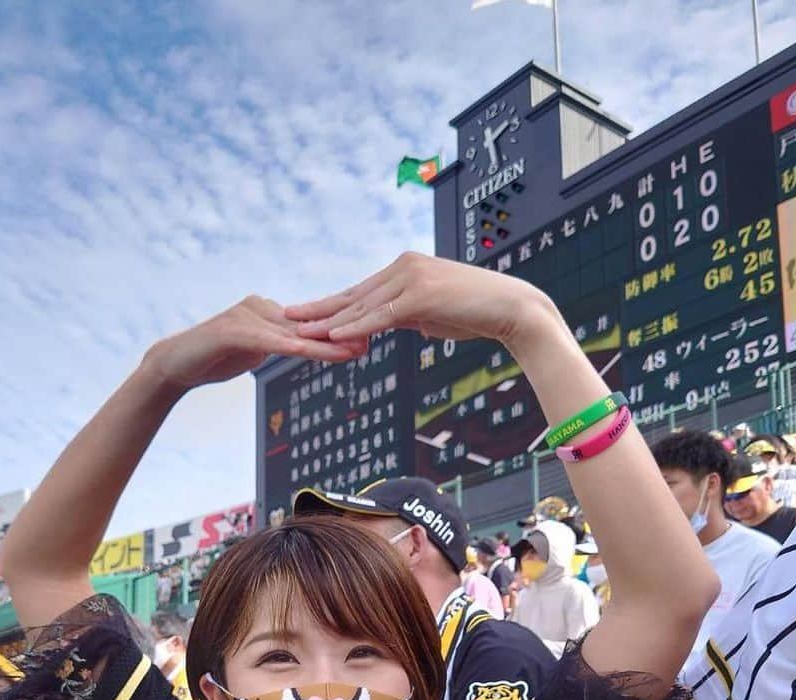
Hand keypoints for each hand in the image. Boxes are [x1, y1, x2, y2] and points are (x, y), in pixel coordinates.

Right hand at [144, 296, 365, 393]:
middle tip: (374, 338)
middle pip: (307, 324)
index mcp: (266, 311)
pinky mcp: (234, 331)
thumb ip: (275, 345)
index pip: (307, 323)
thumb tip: (298, 344)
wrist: (173, 366)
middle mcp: (259, 307)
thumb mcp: (252, 352)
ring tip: (356, 350)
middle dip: (340, 333)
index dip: (336, 331)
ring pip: (294, 333)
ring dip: (326, 343)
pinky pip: (271, 342)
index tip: (367, 336)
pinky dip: (294, 348)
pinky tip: (315, 353)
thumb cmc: (211, 360)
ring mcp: (246, 316)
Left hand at [285, 251, 554, 347]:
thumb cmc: (474, 314)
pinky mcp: (420, 295)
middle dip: (318, 309)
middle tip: (286, 317)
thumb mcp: (429, 314)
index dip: (330, 304)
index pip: (360, 291)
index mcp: (403, 269)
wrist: (510, 309)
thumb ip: (402, 316)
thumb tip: (383, 327)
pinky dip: (355, 328)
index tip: (304, 313)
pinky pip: (380, 316)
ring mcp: (411, 278)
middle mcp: (403, 267)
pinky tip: (332, 337)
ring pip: (362, 307)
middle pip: (353, 295)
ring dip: (329, 323)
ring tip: (300, 332)